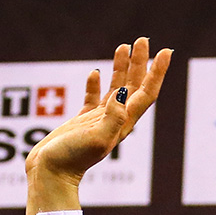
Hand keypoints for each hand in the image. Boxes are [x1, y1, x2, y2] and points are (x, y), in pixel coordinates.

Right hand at [24, 37, 170, 214]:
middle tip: (143, 39)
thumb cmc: (71, 159)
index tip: (165, 52)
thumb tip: (121, 94)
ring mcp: (99, 121)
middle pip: (134, 86)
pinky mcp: (82, 122)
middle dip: (141, 63)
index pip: (146, 93)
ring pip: (115, 88)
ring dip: (122, 68)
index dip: (157, 72)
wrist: (50, 175)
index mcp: (123, 123)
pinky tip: (94, 73)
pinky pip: (92, 99)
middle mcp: (115, 120)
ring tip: (124, 46)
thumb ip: (112, 118)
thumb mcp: (96, 138)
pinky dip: (96, 84)